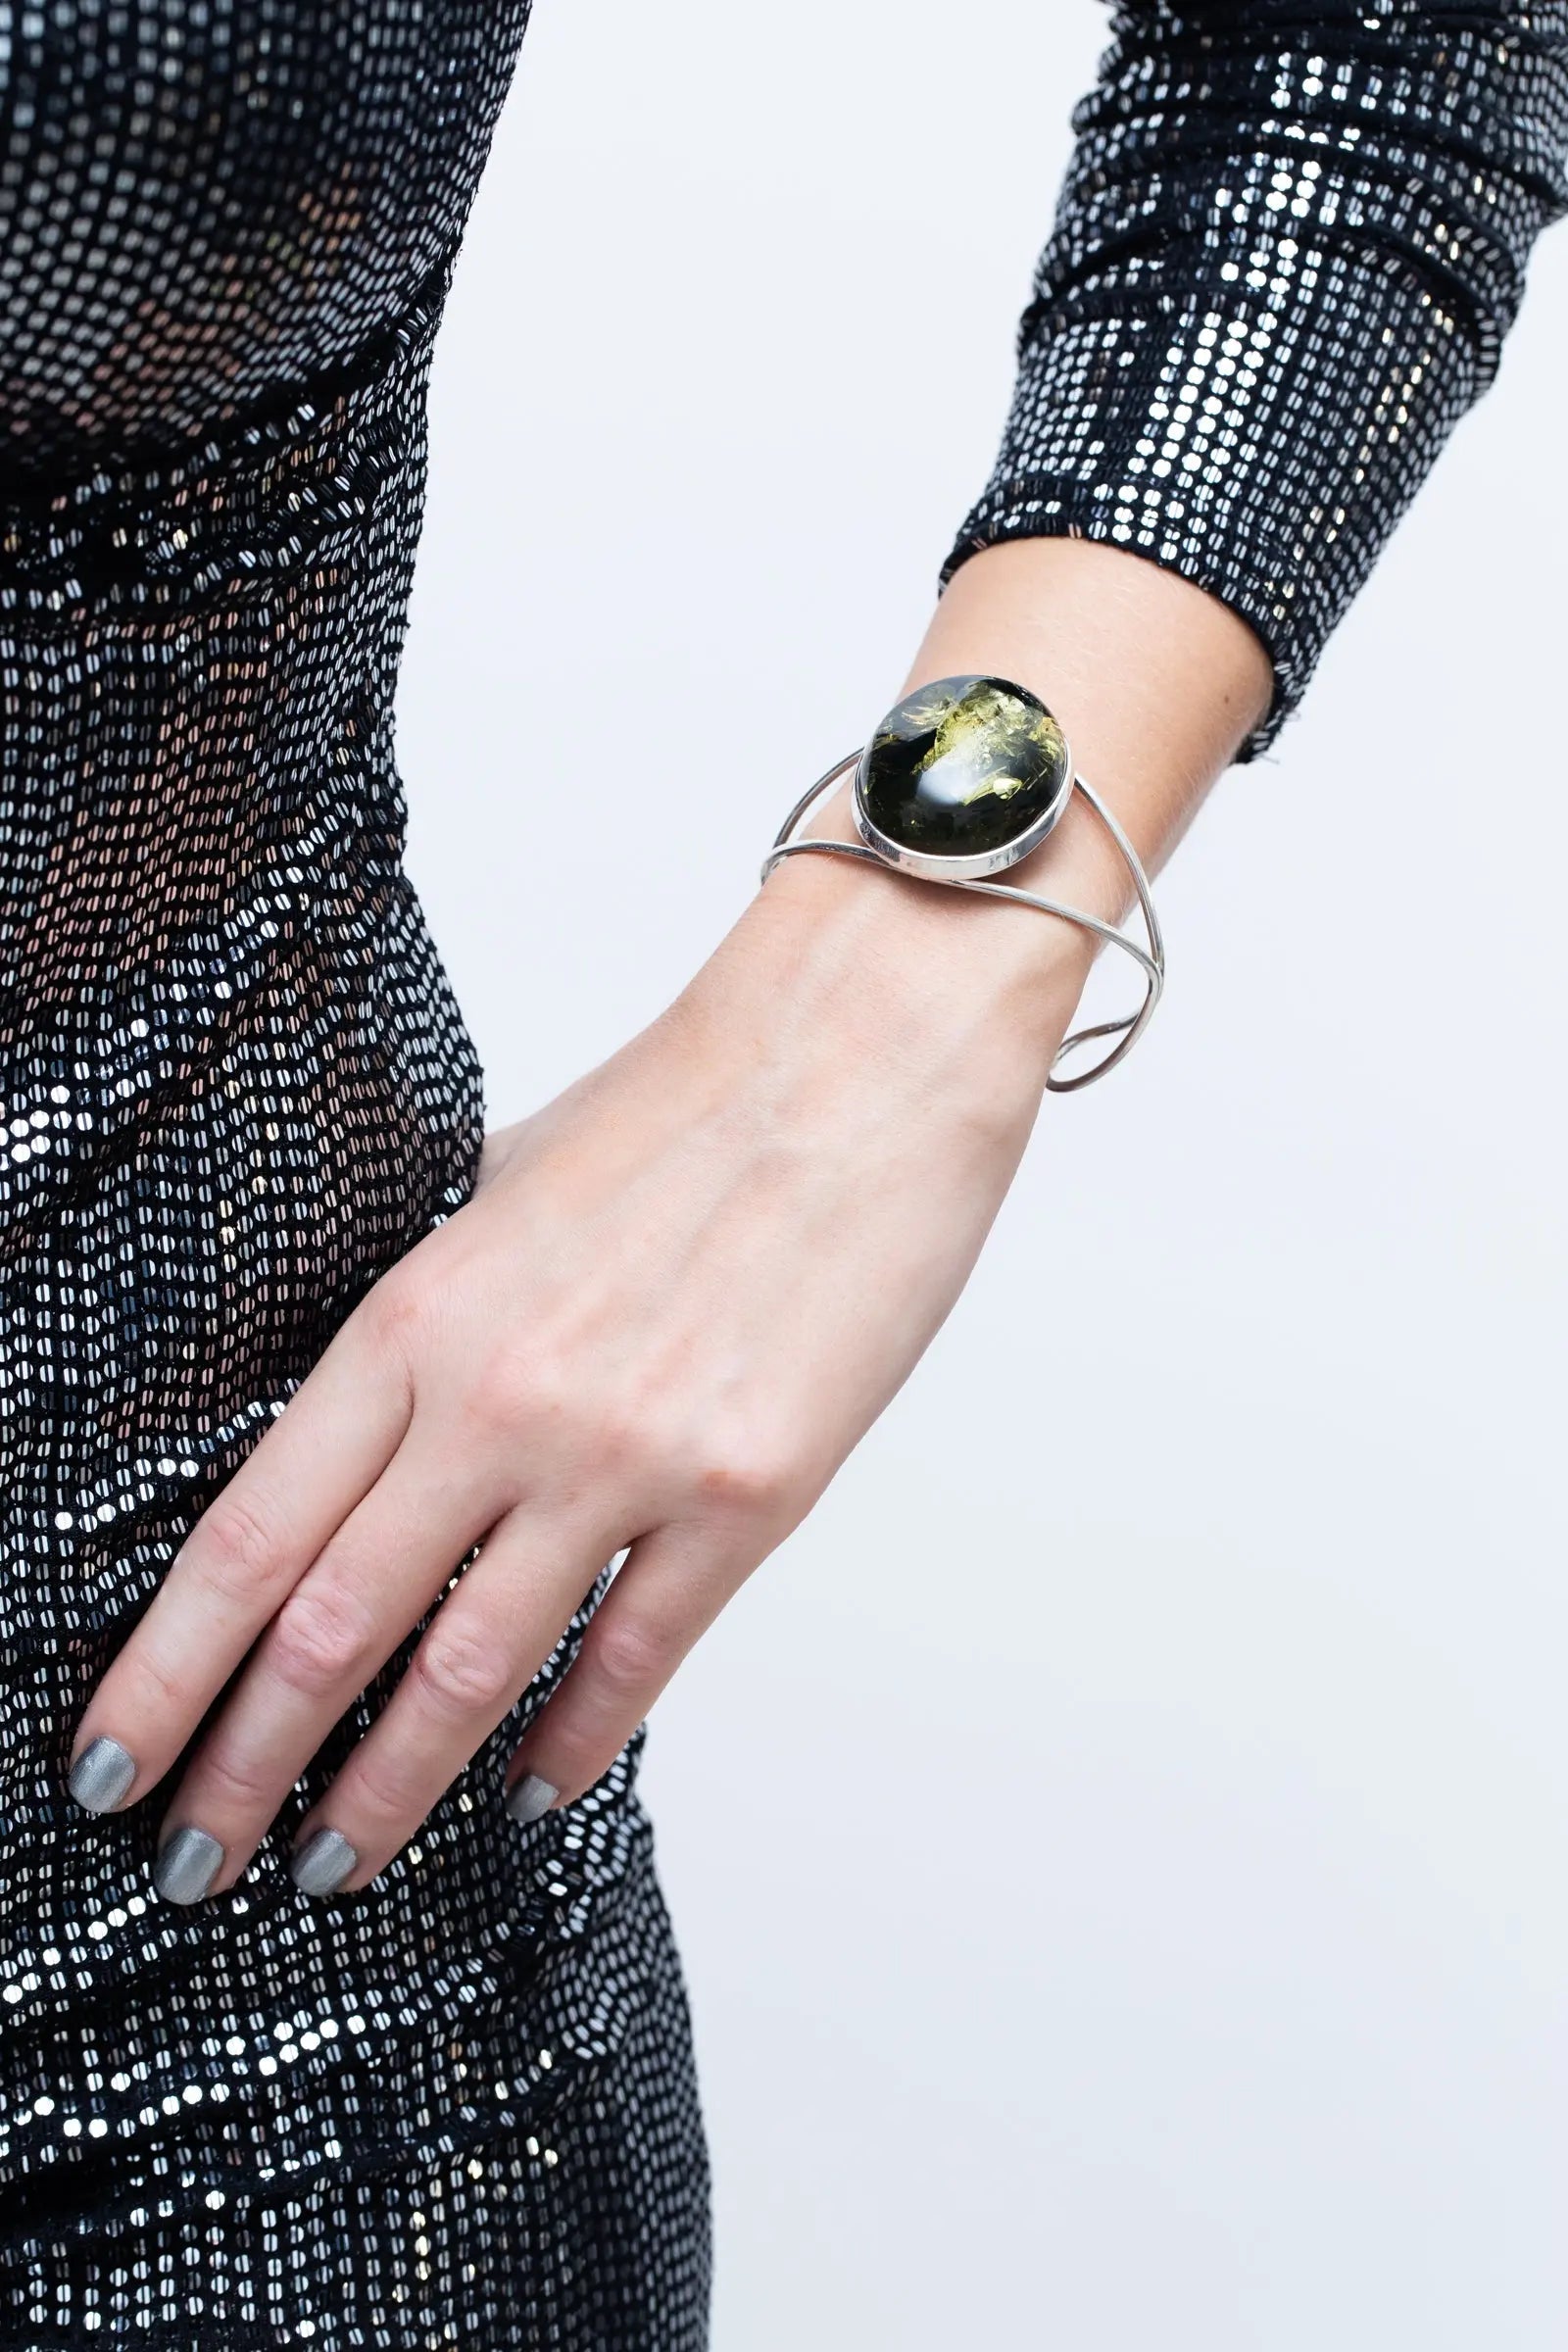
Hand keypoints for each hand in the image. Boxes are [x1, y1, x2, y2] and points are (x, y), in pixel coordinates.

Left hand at [66, 821, 1087, 1901]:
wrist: (859, 1056)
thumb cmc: (681, 1113)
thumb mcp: (492, 1200)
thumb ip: (420, 1336)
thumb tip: (360, 1454)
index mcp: (416, 1319)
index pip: (248, 1535)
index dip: (165, 1671)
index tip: (110, 1759)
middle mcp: (501, 1401)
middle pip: (330, 1628)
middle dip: (239, 1770)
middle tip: (187, 1864)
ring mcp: (625, 1457)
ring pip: (468, 1669)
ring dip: (384, 1789)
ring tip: (327, 1866)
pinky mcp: (746, 1494)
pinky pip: (631, 1655)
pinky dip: (568, 1742)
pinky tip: (524, 1791)